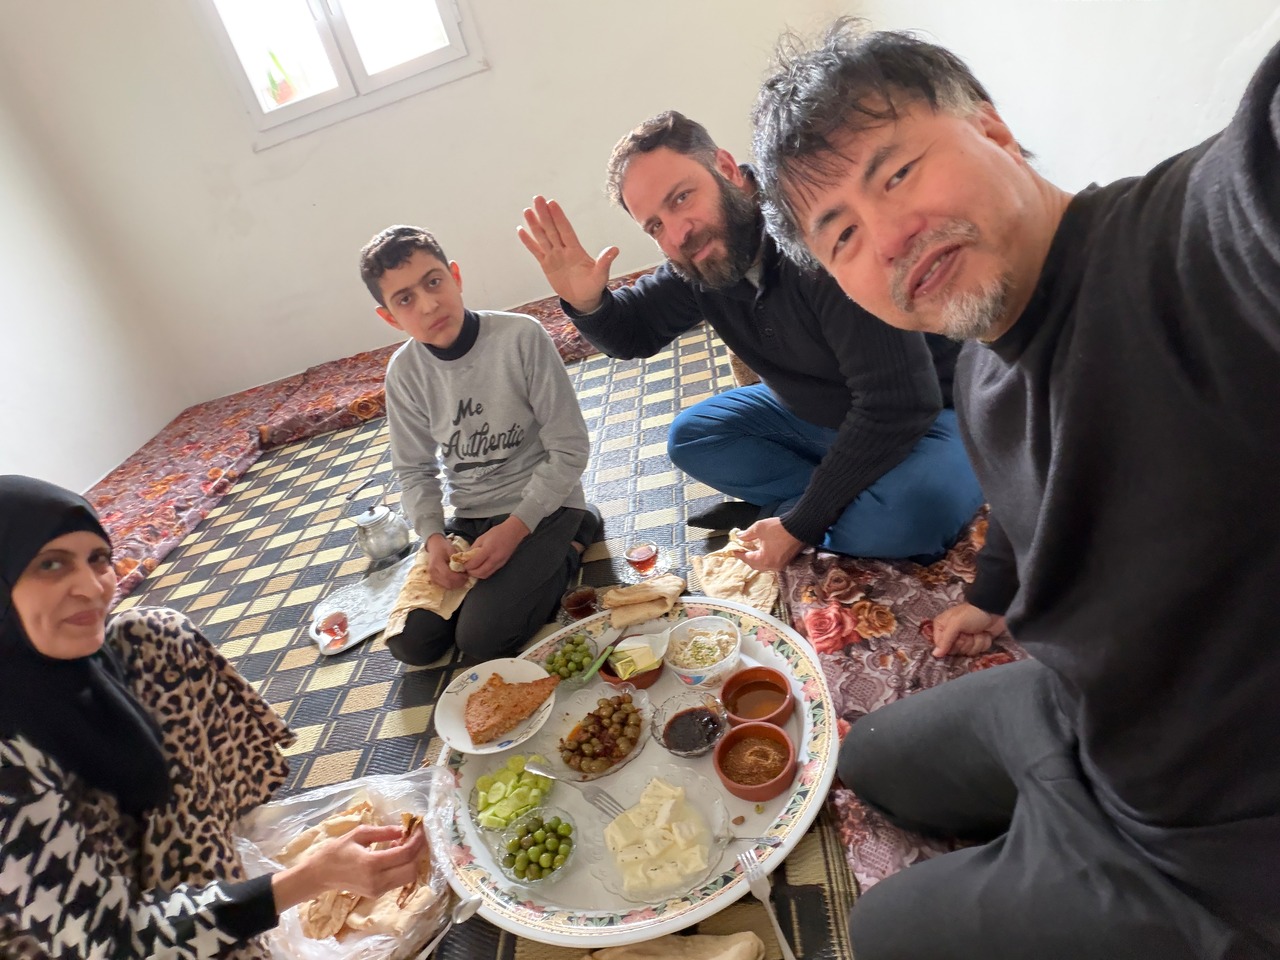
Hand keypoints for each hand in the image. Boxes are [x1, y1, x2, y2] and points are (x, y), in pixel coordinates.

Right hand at [272, 823, 427, 909]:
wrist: (320, 875)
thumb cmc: (336, 851)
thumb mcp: (358, 834)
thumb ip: (383, 832)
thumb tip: (403, 829)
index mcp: (371, 864)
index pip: (405, 854)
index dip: (417, 840)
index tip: (420, 827)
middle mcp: (377, 881)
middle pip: (412, 869)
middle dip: (418, 852)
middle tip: (414, 836)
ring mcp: (378, 890)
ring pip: (408, 877)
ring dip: (411, 860)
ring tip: (402, 843)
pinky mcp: (377, 894)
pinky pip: (399, 880)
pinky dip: (403, 867)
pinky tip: (395, 853)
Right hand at [427, 534, 467, 589]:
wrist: (434, 546)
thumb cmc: (443, 547)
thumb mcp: (451, 550)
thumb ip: (457, 560)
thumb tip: (465, 569)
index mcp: (437, 563)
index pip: (448, 575)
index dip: (458, 577)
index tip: (466, 575)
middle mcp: (432, 571)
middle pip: (447, 582)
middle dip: (458, 582)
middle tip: (466, 578)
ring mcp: (432, 576)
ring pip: (446, 586)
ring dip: (456, 584)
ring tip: (462, 579)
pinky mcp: (433, 579)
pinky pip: (444, 586)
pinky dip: (451, 584)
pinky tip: (456, 580)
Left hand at [463, 516, 529, 578]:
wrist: (513, 533)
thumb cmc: (497, 532)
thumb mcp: (482, 537)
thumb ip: (473, 548)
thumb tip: (466, 557)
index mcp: (488, 549)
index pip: (475, 563)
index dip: (467, 566)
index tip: (463, 564)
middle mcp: (494, 558)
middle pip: (480, 572)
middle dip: (471, 572)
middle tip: (466, 569)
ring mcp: (499, 563)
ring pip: (485, 575)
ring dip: (477, 575)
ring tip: (472, 569)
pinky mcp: (502, 565)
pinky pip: (490, 573)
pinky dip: (483, 573)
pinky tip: (480, 568)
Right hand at [518, 196, 618, 312]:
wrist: (584, 298)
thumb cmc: (593, 285)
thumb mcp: (601, 275)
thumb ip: (604, 262)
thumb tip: (615, 250)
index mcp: (576, 250)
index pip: (565, 230)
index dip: (559, 217)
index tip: (552, 203)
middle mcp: (563, 250)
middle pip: (552, 229)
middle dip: (544, 214)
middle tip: (538, 199)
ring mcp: (554, 256)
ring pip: (542, 237)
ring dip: (534, 224)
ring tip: (527, 211)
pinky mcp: (546, 264)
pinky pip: (536, 251)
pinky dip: (528, 242)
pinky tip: (521, 230)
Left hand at [738, 517, 804, 571]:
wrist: (800, 527)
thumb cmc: (779, 528)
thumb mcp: (759, 528)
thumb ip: (747, 534)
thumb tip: (739, 537)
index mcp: (764, 559)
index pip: (747, 559)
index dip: (739, 554)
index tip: (733, 550)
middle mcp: (772, 566)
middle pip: (755, 566)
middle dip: (748, 559)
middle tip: (742, 551)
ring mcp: (781, 565)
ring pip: (764, 566)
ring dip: (756, 560)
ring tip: (751, 551)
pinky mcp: (787, 561)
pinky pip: (772, 564)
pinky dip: (765, 560)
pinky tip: (763, 552)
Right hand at [929, 603, 1006, 657]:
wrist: (993, 610)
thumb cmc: (971, 614)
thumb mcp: (956, 623)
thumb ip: (945, 639)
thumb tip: (935, 654)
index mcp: (942, 627)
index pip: (941, 647)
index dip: (951, 644)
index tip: (958, 635)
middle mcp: (951, 635)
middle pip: (955, 651)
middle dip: (965, 642)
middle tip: (969, 632)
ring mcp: (964, 639)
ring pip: (968, 652)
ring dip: (976, 641)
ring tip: (978, 631)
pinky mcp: (976, 643)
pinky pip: (978, 651)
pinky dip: (983, 642)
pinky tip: (985, 634)